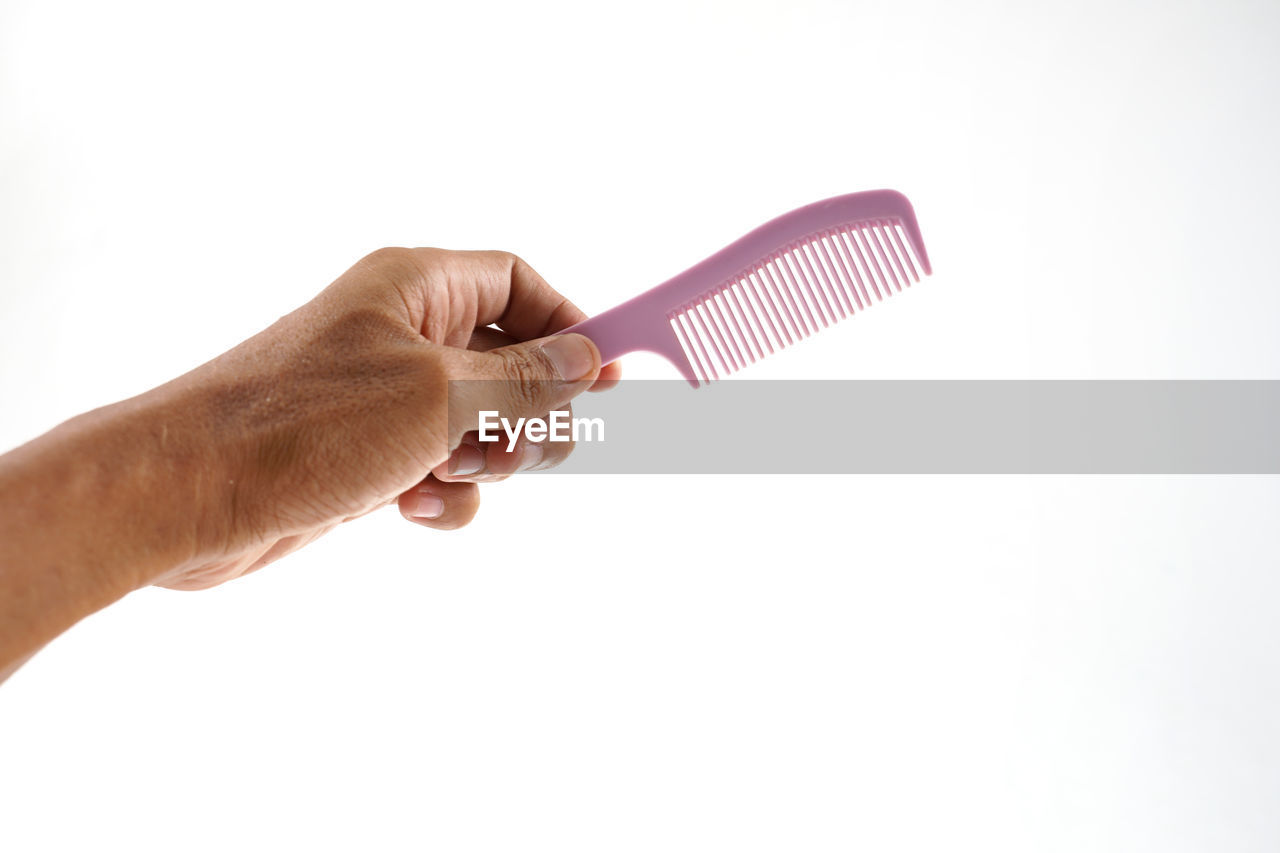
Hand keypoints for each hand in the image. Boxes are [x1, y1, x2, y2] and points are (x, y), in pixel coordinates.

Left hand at [148, 247, 619, 589]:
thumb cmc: (304, 424)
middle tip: (536, 446)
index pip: (518, 283)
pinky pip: (439, 470)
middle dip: (530, 411)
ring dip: (485, 461)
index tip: (609, 377)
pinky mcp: (367, 454)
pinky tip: (409, 506)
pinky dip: (442, 494)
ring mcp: (384, 397)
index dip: (569, 325)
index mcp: (416, 287)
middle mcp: (401, 333)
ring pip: (479, 424)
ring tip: (449, 473)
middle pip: (510, 360)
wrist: (189, 495)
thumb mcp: (440, 394)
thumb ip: (527, 378)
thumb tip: (591, 358)